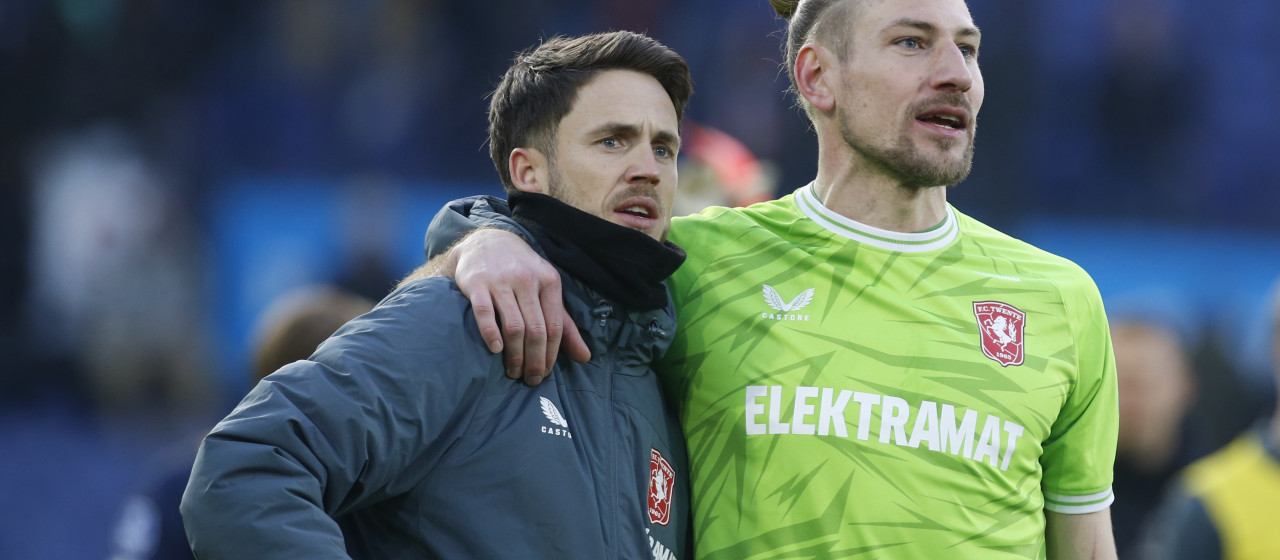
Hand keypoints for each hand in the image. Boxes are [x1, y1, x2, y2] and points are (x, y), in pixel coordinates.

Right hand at [452, 229, 590, 384]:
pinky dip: (491, 334)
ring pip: (514, 325)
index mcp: (549, 281)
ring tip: (513, 371)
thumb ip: (565, 324)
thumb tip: (585, 358)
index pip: (555, 327)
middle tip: (530, 379)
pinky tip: (496, 350)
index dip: (551, 355)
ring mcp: (501, 281)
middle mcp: (527, 280)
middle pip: (536, 330)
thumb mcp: (547, 290)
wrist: (487, 241)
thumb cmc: (522, 272)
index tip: (545, 374)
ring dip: (514, 355)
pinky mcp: (477, 283)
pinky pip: (485, 313)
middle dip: (535, 361)